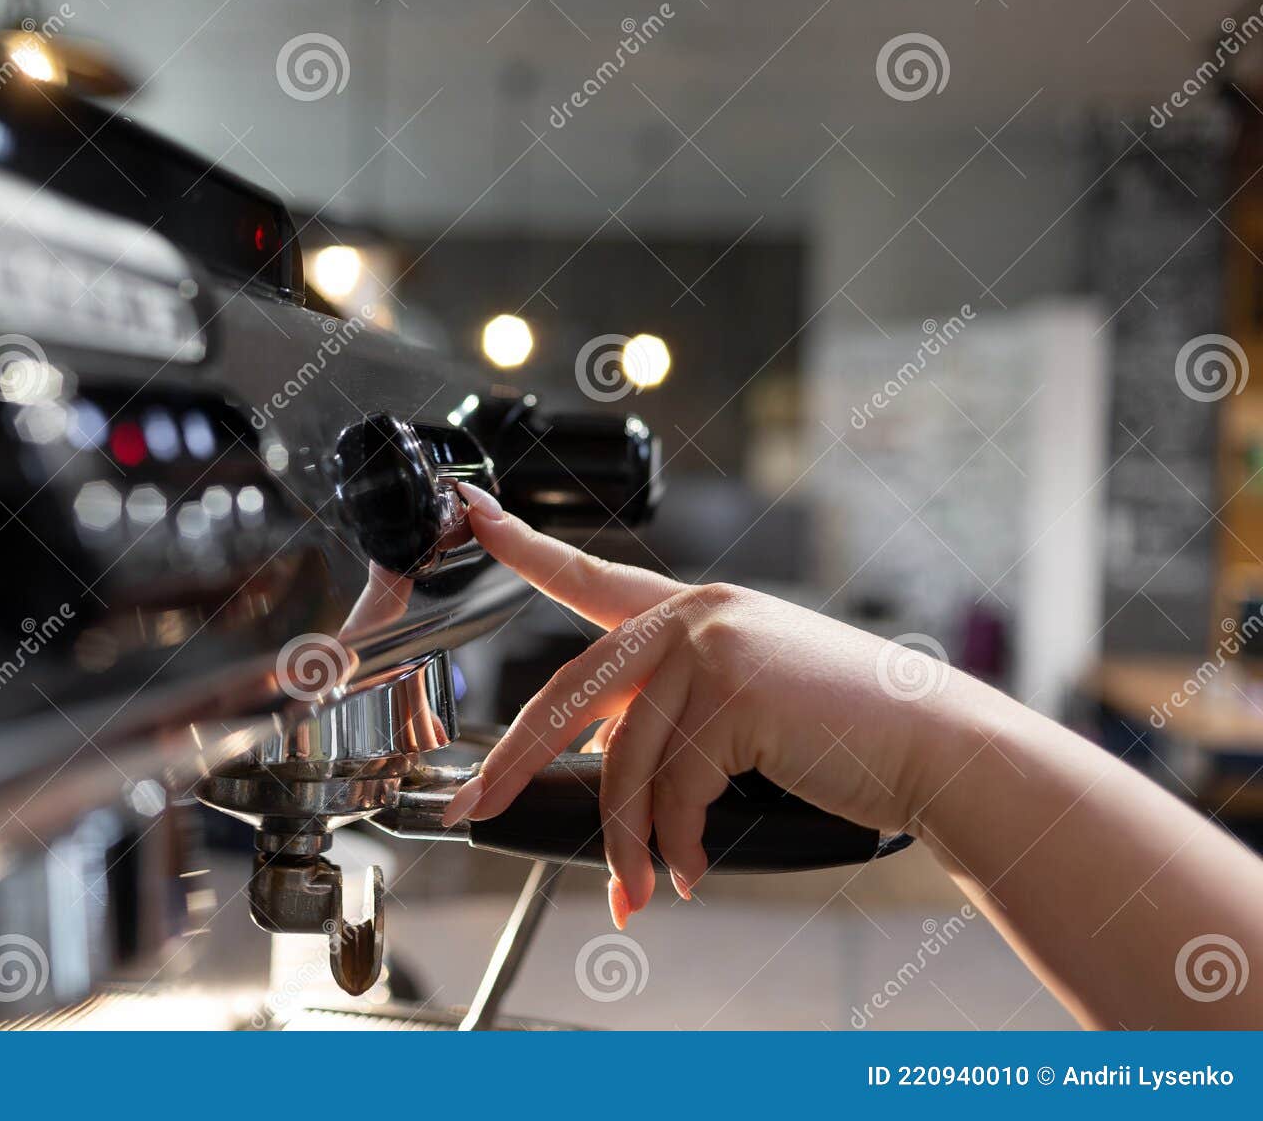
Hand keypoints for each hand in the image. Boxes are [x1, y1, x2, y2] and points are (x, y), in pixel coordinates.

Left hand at [443, 483, 984, 928]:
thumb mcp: (741, 708)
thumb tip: (601, 771)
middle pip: (572, 694)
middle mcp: (693, 613)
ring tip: (634, 891)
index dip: (525, 548)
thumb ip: (669, 717)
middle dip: (515, 761)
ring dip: (626, 842)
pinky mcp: (732, 691)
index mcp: (692, 610)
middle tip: (472, 805)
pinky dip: (675, 846)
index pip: (589, 577)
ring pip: (627, 763)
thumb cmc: (842, 736)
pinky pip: (674, 790)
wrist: (935, 748)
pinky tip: (689, 872)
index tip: (473, 515)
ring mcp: (711, 645)